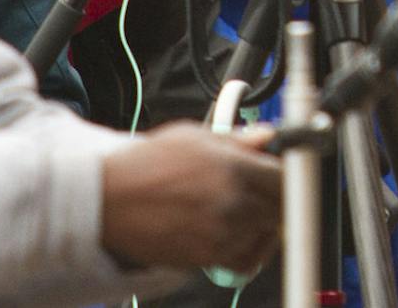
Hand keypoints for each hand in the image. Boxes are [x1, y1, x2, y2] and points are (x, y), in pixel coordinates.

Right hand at [101, 123, 280, 272]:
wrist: (111, 200)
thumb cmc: (147, 166)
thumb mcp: (194, 137)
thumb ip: (236, 140)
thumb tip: (266, 136)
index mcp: (233, 166)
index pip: (284, 178)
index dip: (287, 177)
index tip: (283, 177)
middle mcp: (233, 202)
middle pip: (281, 209)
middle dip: (277, 202)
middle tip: (265, 197)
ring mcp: (223, 233)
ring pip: (267, 236)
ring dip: (263, 227)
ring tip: (245, 215)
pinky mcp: (209, 258)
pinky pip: (246, 261)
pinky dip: (249, 253)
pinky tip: (237, 238)